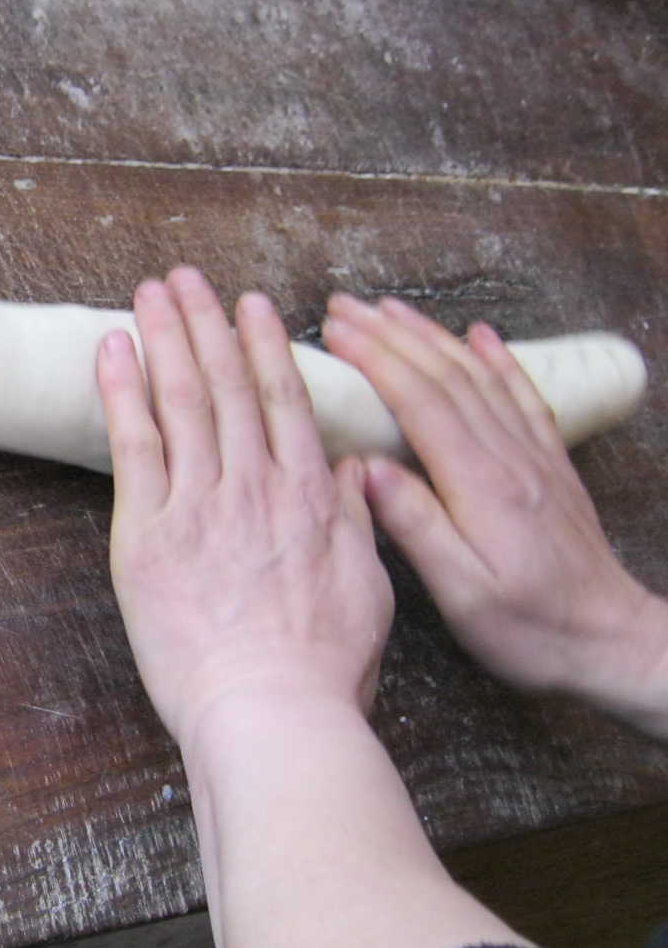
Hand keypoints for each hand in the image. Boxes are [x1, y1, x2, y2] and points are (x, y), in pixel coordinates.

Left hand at [96, 269, 393, 750]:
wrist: (271, 711)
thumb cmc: (322, 668)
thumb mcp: (368, 587)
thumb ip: (356, 519)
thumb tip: (354, 468)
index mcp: (310, 495)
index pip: (283, 400)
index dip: (263, 346)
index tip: (251, 305)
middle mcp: (254, 484)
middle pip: (226, 385)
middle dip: (205, 324)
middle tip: (186, 278)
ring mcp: (199, 502)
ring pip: (180, 399)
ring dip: (163, 337)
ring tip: (149, 293)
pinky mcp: (148, 531)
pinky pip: (132, 443)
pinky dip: (120, 391)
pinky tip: (111, 349)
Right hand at [323, 293, 667, 736]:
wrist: (611, 642)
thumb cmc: (530, 629)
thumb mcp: (463, 594)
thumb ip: (417, 528)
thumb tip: (367, 469)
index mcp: (481, 485)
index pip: (420, 402)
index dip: (375, 359)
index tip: (335, 331)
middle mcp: (509, 457)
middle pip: (445, 376)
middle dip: (390, 333)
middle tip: (343, 305)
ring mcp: (534, 456)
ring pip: (479, 376)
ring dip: (431, 335)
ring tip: (390, 308)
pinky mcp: (550, 464)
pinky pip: (521, 395)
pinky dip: (497, 358)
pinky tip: (478, 335)